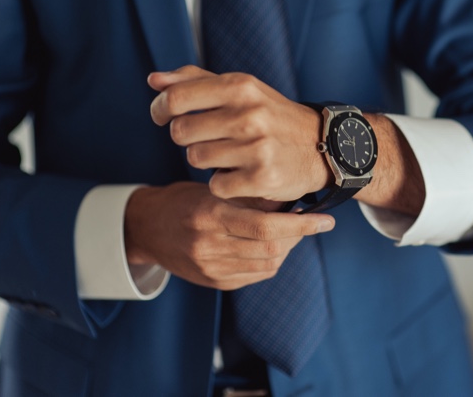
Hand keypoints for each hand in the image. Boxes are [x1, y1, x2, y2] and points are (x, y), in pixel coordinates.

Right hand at [124, 182, 334, 289]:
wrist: (146, 229)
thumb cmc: (184, 200)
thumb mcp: (214, 189)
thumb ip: (251, 196)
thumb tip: (293, 197)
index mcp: (210, 215)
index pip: (266, 226)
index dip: (302, 225)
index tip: (326, 221)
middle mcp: (210, 246)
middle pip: (271, 248)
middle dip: (298, 235)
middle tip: (309, 221)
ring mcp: (211, 268)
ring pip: (269, 264)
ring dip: (288, 247)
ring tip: (290, 230)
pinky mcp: (214, 282)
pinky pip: (256, 275)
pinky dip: (272, 260)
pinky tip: (272, 244)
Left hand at [147, 65, 330, 201]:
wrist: (324, 146)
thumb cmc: (272, 116)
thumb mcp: (242, 90)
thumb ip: (195, 81)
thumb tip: (153, 80)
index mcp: (241, 87)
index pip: (176, 98)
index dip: (160, 109)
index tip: (163, 116)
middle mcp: (250, 115)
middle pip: (180, 132)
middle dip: (188, 138)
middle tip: (208, 138)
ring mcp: (257, 148)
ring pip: (196, 159)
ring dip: (207, 161)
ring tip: (230, 155)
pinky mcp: (263, 178)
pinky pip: (216, 186)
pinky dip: (224, 184)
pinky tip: (242, 175)